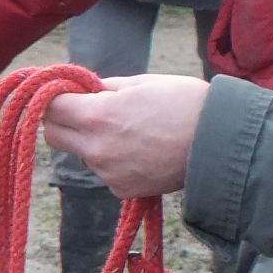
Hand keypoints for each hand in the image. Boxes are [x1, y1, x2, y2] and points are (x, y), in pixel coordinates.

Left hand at [42, 73, 210, 198]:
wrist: (222, 143)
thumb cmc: (186, 103)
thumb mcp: (142, 83)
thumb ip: (104, 88)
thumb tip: (82, 90)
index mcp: (98, 116)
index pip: (50, 108)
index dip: (55, 98)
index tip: (64, 94)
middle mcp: (96, 148)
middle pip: (53, 135)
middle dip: (63, 121)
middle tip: (86, 111)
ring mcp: (107, 172)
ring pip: (80, 154)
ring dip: (90, 142)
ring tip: (129, 131)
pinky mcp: (121, 189)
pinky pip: (104, 171)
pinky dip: (113, 161)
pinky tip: (142, 151)